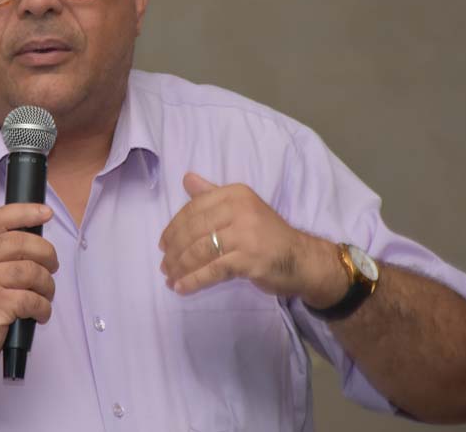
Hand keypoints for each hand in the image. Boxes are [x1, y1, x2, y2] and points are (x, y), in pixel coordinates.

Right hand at [0, 203, 59, 373]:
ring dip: (47, 285)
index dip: (26, 212)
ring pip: (31, 272)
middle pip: (22, 243)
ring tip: (46, 295)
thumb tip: (35, 240)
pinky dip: (43, 307)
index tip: (46, 214)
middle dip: (46, 254)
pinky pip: (32, 300)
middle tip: (52, 267)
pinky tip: (40, 313)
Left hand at [159, 172, 341, 304]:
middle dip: (174, 251)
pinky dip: (193, 280)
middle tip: (164, 265)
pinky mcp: (249, 260)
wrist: (302, 259)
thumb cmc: (267, 234)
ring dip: (180, 267)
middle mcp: (240, 210)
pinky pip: (213, 270)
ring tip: (170, 277)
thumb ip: (212, 195)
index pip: (193, 209)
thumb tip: (187, 178)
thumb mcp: (242, 207)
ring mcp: (246, 235)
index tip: (163, 244)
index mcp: (235, 194)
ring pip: (200, 251)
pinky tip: (181, 287)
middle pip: (194, 231)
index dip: (174, 228)